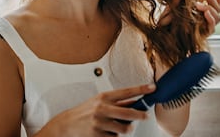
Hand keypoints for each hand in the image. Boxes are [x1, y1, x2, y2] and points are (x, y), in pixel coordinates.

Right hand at [36, 84, 155, 136]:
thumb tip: (136, 101)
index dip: (141, 89)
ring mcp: (100, 122)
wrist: (67, 125)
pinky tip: (106, 132)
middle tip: (145, 116)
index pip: (126, 91)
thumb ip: (117, 102)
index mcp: (104, 97)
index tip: (152, 88)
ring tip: (118, 127)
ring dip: (125, 129)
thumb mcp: (100, 101)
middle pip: (129, 112)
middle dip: (140, 115)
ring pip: (124, 128)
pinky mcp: (98, 135)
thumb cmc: (85, 111)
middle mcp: (102, 108)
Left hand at [158, 0, 219, 34]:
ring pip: (218, 18)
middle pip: (218, 9)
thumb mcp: (173, 8)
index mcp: (204, 12)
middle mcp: (207, 19)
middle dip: (210, 0)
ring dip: (210, 8)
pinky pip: (212, 28)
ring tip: (198, 5)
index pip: (217, 5)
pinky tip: (206, 13)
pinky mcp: (204, 34)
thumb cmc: (170, 21)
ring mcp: (206, 27)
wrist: (166, 35)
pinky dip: (211, 19)